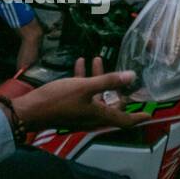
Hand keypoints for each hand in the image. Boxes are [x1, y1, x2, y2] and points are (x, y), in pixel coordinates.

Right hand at [12, 56, 151, 131]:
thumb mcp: (85, 87)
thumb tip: (132, 76)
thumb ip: (109, 81)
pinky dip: (83, 79)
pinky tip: (80, 62)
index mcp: (99, 115)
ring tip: (97, 58)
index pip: (124, 120)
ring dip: (98, 78)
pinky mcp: (69, 107)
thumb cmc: (58, 100)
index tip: (149, 114)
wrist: (30, 111)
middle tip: (123, 79)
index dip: (137, 117)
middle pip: (111, 106)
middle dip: (117, 91)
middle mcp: (92, 117)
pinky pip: (82, 94)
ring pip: (96, 96)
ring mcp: (80, 112)